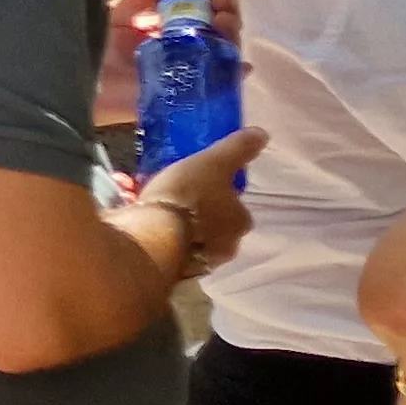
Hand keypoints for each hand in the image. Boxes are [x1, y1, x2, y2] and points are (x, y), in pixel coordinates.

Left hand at [98, 0, 246, 127]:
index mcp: (169, 27)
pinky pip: (214, 87)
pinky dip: (232, 76)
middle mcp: (184, 47)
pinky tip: (240, 65)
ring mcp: (186, 70)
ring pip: (221, 51)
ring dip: (231, 32)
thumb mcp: (115, 15)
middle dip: (228, 7)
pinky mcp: (183, 94)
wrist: (74, 81)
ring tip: (225, 17)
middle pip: (219, 27)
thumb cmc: (92, 48)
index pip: (204, 6)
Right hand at [138, 126, 269, 277]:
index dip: (217, 193)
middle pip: (214, 224)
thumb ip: (237, 150)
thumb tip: (262, 133)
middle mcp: (227, 246)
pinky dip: (160, 237)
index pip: (234, 205)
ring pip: (190, 238)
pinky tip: (142, 225)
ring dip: (176, 226)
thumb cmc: (187, 196)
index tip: (197, 184)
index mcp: (241, 221)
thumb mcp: (213, 162)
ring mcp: (200, 263)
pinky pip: (169, 249)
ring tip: (151, 210)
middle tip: (173, 197)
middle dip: (196, 213)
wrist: (152, 236)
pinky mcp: (173, 271)